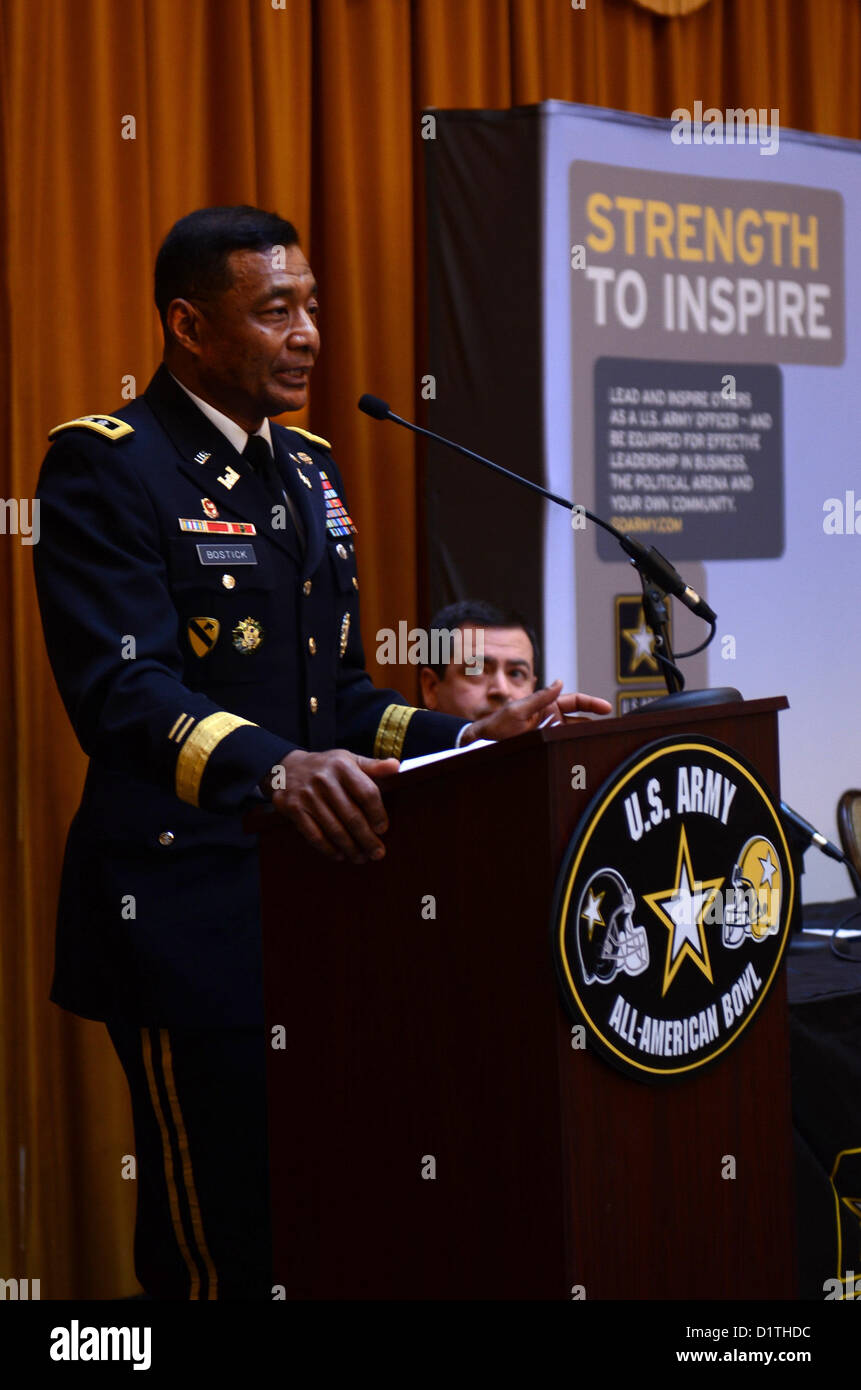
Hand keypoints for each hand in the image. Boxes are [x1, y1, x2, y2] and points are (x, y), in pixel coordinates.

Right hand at [268, 749, 399, 863]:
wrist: (286, 768)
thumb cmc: (326, 767)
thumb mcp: (348, 760)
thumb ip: (373, 766)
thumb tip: (397, 766)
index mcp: (342, 766)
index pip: (367, 793)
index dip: (378, 814)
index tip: (383, 829)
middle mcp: (324, 780)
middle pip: (352, 816)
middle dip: (367, 839)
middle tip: (377, 853)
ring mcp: (308, 796)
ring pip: (334, 829)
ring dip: (350, 848)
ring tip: (361, 858)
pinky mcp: (294, 809)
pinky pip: (314, 835)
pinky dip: (328, 848)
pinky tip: (339, 855)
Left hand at [460, 681, 611, 744]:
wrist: (481, 744)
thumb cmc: (496, 724)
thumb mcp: (517, 709)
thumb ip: (539, 697)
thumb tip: (559, 682)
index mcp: (546, 706)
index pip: (575, 701)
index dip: (592, 703)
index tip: (607, 708)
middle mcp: (550, 719)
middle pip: (579, 720)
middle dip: (594, 723)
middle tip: (609, 728)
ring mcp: (548, 734)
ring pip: (572, 734)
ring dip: (583, 737)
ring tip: (598, 742)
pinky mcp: (544, 747)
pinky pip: (561, 746)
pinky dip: (571, 749)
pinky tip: (580, 754)